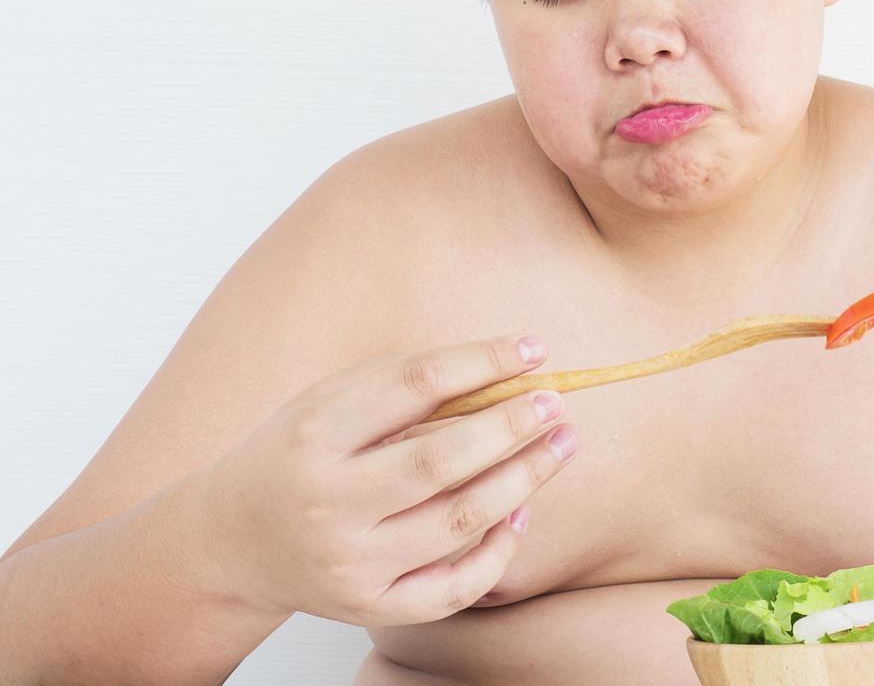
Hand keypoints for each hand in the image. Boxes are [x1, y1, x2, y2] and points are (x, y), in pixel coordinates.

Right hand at [192, 334, 576, 625]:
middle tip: (556, 405)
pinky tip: (521, 512)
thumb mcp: (331, 402)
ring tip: (560, 446)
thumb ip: (407, 385)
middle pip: (441, 460)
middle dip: (512, 427)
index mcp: (317, 432)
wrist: (232, 542)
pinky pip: (455, 586)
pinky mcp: (370, 607)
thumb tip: (506, 366)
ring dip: (524, 479)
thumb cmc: (298, 454)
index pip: (415, 384)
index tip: (535, 349)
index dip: (483, 361)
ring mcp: (350, 562)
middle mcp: (329, 502)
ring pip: (460, 521)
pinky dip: (499, 550)